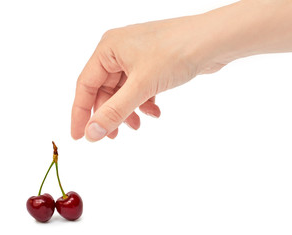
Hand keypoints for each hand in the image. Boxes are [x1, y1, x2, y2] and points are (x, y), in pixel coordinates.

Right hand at [71, 15, 225, 140]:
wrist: (213, 41)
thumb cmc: (176, 52)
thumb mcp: (141, 86)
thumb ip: (115, 111)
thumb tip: (91, 133)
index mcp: (108, 48)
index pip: (85, 85)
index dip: (80, 113)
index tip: (78, 136)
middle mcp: (119, 51)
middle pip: (105, 90)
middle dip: (111, 114)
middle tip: (114, 137)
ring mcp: (137, 57)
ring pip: (124, 91)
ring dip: (129, 111)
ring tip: (139, 126)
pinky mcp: (153, 64)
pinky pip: (140, 88)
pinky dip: (144, 102)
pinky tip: (156, 111)